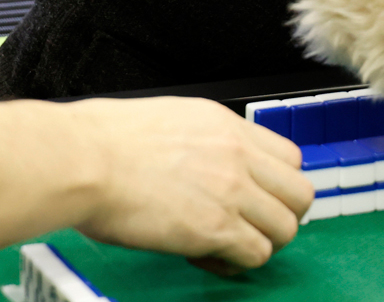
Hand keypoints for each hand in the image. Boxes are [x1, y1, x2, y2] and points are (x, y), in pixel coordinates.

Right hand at [65, 96, 313, 270]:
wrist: (83, 160)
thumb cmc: (105, 143)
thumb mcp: (171, 120)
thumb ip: (202, 141)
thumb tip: (202, 161)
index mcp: (228, 126)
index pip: (291, 158)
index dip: (278, 185)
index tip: (257, 199)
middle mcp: (239, 156)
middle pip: (301, 194)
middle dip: (282, 216)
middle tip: (251, 227)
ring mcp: (231, 192)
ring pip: (285, 229)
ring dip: (262, 243)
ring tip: (228, 248)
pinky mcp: (214, 228)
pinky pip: (255, 255)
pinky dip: (237, 264)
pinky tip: (209, 260)